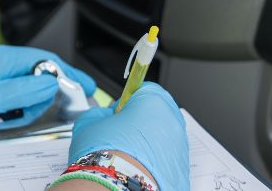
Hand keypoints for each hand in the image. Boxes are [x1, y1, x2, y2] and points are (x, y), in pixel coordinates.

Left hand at [0, 46, 95, 133]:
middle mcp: (2, 64)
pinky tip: (18, 121)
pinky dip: (20, 108)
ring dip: (35, 103)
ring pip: (27, 87)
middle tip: (68, 109)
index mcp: (6, 59)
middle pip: (40, 74)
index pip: (48, 60)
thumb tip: (50, 84)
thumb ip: (23, 91)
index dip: (71, 72)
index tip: (88, 86)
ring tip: (39, 119)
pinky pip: (13, 96)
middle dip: (55, 92)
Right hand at [68, 83, 189, 190]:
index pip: (144, 90)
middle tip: (120, 134)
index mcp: (153, 102)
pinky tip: (137, 170)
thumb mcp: (89, 122)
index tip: (117, 112)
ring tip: (127, 156)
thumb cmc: (103, 154)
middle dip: (140, 122)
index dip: (128, 100)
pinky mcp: (182, 171)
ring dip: (148, 143)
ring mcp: (180, 148)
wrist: (114, 187)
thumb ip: (100, 112)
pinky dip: (154, 163)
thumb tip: (105, 115)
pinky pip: (167, 161)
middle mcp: (172, 122)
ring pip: (163, 139)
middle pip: (157, 115)